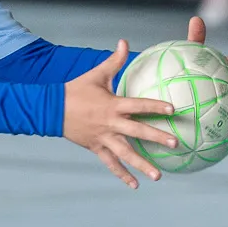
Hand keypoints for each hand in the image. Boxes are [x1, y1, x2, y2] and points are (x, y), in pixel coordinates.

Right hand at [63, 40, 180, 188]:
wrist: (51, 109)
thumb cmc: (77, 89)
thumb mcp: (96, 74)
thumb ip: (114, 61)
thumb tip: (125, 41)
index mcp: (112, 105)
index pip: (138, 105)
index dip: (155, 106)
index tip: (173, 110)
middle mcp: (110, 124)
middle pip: (137, 132)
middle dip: (156, 138)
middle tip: (176, 143)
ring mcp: (103, 138)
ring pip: (125, 154)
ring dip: (142, 165)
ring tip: (159, 176)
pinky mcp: (96, 147)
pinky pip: (111, 163)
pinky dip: (122, 174)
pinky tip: (135, 185)